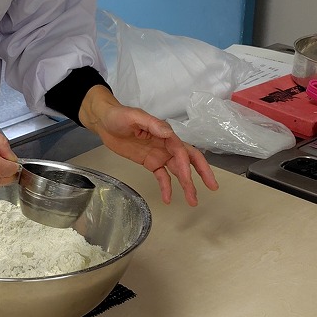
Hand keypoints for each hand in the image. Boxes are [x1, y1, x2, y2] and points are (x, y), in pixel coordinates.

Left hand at [79, 85, 218, 205]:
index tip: (186, 177)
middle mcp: (166, 145)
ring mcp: (159, 154)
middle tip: (212, 186)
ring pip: (178, 170)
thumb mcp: (134, 116)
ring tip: (193, 201)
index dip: (185, 164)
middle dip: (201, 172)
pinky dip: (167, 187)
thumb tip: (169, 133)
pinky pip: (162, 176)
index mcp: (164, 133)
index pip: (180, 150)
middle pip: (188, 159)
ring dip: (187, 184)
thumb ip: (152, 124)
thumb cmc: (119, 116)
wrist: (104, 122)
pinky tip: (168, 199)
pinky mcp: (150, 162)